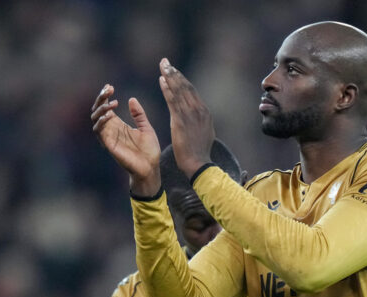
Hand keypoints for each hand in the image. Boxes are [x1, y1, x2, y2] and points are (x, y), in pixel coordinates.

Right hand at [91, 84, 160, 195]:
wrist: (151, 167)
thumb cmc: (149, 150)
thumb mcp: (146, 127)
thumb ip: (139, 114)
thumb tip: (131, 99)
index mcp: (119, 125)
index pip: (106, 107)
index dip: (105, 96)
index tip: (110, 86)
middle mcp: (111, 129)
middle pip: (98, 110)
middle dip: (100, 99)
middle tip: (108, 90)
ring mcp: (109, 137)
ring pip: (95, 119)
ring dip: (101, 109)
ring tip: (111, 103)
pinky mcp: (109, 145)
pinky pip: (99, 132)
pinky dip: (102, 122)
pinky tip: (110, 115)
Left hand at [158, 58, 213, 178]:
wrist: (199, 164)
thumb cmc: (199, 153)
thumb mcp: (204, 133)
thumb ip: (200, 122)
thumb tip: (199, 117)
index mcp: (205, 113)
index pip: (192, 92)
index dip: (182, 80)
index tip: (174, 71)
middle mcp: (199, 110)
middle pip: (186, 86)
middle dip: (175, 73)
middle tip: (165, 61)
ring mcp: (191, 115)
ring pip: (179, 90)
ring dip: (170, 76)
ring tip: (163, 65)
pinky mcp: (181, 120)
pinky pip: (173, 100)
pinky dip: (167, 89)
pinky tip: (161, 80)